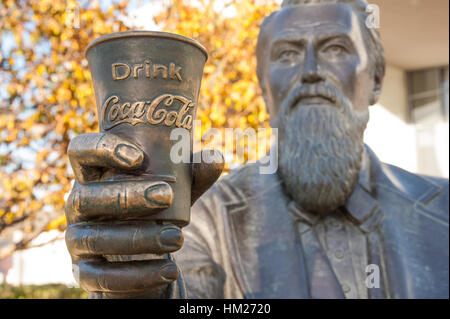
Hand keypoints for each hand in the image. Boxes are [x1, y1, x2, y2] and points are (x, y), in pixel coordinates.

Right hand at [64, 132, 222, 297]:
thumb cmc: (156, 209)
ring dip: (137, 238)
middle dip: (126, 196)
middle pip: (85, 196)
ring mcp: (77, 238)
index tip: (139, 157)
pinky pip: (100, 277)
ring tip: (177, 238)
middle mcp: (78, 204)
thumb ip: (193, 175)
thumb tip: (214, 158)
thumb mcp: (176, 191)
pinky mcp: (84, 271)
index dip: (102, 149)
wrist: (144, 254)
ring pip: (95, 237)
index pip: (81, 151)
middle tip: (165, 196)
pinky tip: (169, 270)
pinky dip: (136, 275)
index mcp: (95, 175)